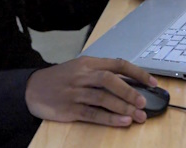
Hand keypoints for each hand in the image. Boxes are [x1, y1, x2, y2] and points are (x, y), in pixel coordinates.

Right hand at [25, 56, 157, 125]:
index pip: (118, 64)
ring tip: (138, 116)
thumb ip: (101, 73)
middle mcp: (83, 75)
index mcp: (89, 63)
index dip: (137, 73)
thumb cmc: (61, 79)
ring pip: (103, 98)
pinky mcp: (69, 109)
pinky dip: (109, 118)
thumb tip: (130, 84)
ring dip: (123, 108)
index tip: (153, 83)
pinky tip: (122, 122)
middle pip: (110, 80)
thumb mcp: (80, 68)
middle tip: (145, 102)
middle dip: (130, 92)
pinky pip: (92, 113)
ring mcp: (75, 92)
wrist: (32, 88)